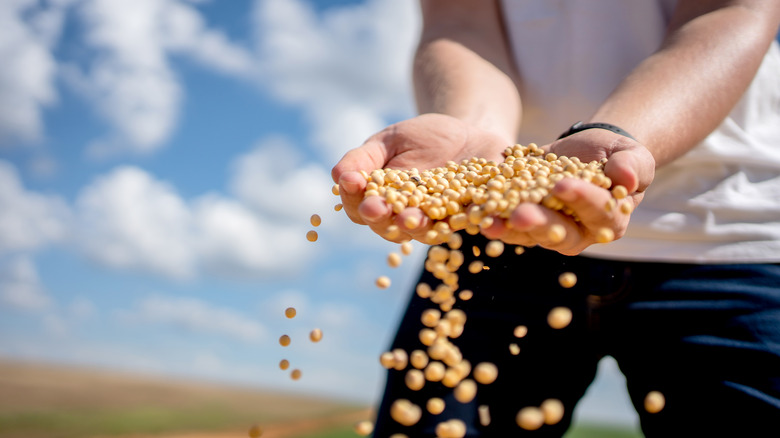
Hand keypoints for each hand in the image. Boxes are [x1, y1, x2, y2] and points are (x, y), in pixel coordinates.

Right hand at [331, 113, 508, 241]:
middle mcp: (406, 217)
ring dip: (415, 225)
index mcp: (382, 202)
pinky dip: (460, 219)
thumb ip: (363, 159)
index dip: (353, 198)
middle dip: (382, 218)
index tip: (349, 184)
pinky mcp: (468, 215)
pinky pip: (463, 221)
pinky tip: (458, 213)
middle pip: (388, 226)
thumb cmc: (422, 138)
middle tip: (377, 209)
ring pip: (424, 230)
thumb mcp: (389, 141)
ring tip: (410, 217)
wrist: (468, 132)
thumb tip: (337, 177)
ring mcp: (438, 220)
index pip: (360, 208)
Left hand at [481, 128, 655, 254]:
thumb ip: (633, 166)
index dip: (581, 200)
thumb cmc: (616, 156)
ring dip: (506, 228)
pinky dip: (488, 217)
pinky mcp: (522, 221)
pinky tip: (471, 211)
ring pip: (527, 234)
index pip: (596, 212)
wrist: (587, 151)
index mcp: (608, 221)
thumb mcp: (631, 154)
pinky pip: (505, 224)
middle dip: (539, 222)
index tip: (564, 184)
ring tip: (488, 222)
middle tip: (521, 214)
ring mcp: (547, 230)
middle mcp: (577, 233)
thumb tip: (627, 178)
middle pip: (558, 232)